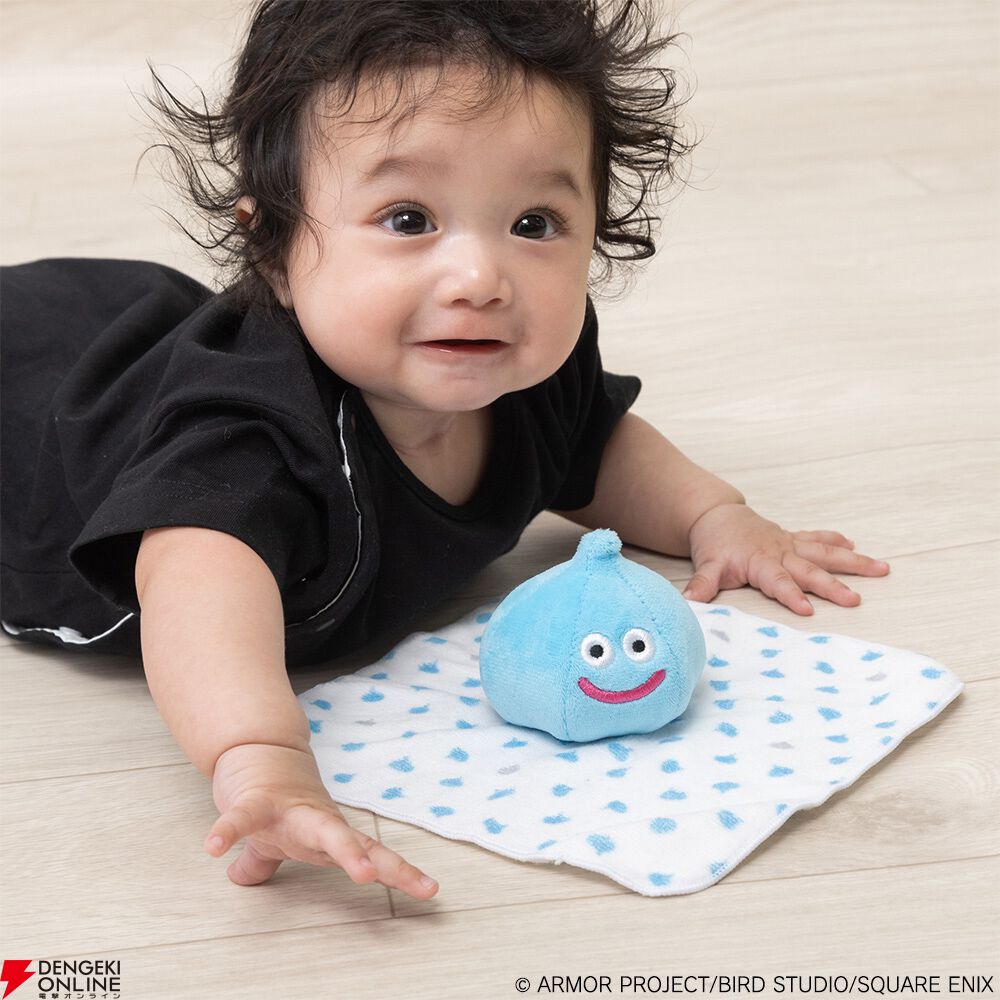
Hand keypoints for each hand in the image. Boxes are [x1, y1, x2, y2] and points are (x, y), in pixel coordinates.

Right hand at [205, 742, 438, 898]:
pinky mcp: (257, 800)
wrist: (257, 749)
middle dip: (381, 863)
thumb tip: (243, 877)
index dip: (400, 872)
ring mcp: (290, 809)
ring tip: (363, 874)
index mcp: (327, 835)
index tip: (431, 890)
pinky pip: (243, 818)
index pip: (371, 854)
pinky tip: (214, 846)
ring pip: (324, 830)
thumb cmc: (275, 799)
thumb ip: (266, 862)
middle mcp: (317, 821)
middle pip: (357, 843)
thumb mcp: (274, 838)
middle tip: (415, 883)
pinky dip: (229, 830)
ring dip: (347, 850)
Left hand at [681, 503, 889, 614]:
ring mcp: (788, 544)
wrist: (715, 516)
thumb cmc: (713, 544)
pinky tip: (854, 546)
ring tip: (881, 568)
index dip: (791, 595)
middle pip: (809, 570)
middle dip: (832, 585)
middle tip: (854, 600)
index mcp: (759, 562)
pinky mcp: (791, 539)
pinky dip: (834, 541)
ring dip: (852, 561)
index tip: (808, 609)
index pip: (778, 582)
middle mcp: (779, 552)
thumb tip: (689, 604)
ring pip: (823, 553)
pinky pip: (816, 540)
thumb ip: (701, 585)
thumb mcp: (705, 565)